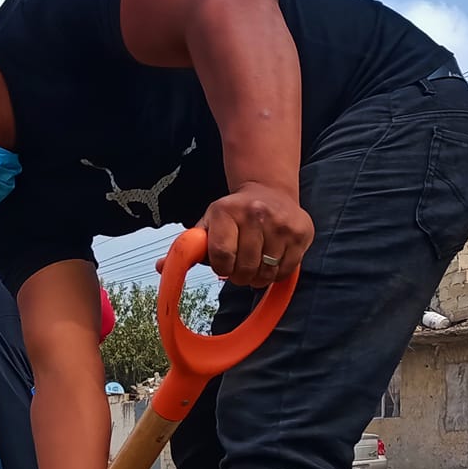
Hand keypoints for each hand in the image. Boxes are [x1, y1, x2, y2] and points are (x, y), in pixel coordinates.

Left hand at [198, 184, 312, 286]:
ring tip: (256, 264)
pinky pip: (286, 271)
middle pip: (245, 269)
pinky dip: (277, 274)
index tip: (224, 264)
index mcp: (226, 211)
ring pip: (267, 273)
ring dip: (259, 277)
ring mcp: (281, 223)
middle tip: (241, 267)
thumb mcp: (209, 223)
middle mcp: (255, 213)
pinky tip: (272, 261)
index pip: (221, 256)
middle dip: (240, 275)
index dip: (221, 268)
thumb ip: (190, 246)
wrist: (269, 191)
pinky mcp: (301, 232)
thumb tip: (165, 266)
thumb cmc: (235, 214)